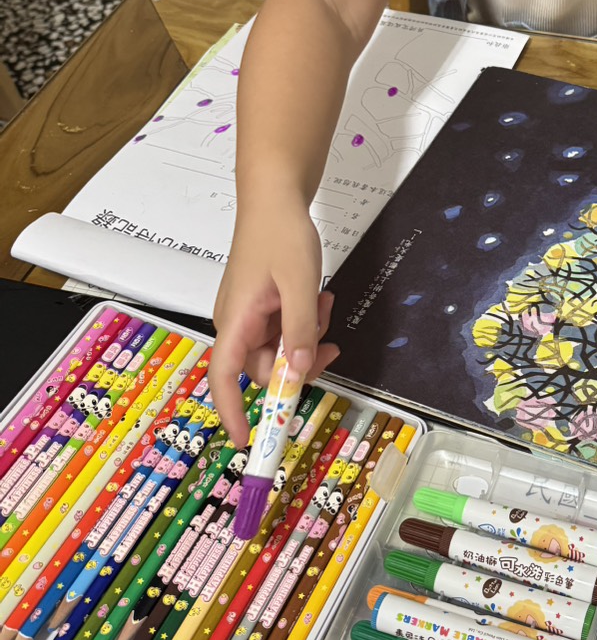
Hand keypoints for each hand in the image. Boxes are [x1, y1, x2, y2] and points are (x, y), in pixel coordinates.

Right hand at [209, 193, 340, 445]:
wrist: (275, 198)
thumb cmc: (280, 235)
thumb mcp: (299, 285)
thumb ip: (301, 331)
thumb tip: (299, 373)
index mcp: (235, 321)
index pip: (224, 377)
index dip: (233, 411)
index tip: (248, 441)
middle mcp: (237, 324)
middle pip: (265, 369)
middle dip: (300, 363)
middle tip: (330, 345)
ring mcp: (249, 316)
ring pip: (281, 350)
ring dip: (308, 338)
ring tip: (324, 305)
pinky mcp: (262, 307)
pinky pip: (285, 330)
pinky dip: (305, 323)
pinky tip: (320, 299)